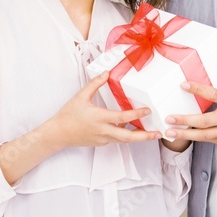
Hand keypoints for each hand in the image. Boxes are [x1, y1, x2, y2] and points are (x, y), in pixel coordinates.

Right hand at [46, 70, 161, 148]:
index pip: (122, 117)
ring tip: (153, 133)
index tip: (148, 111)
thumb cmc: (68, 115)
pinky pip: (118, 139)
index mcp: (99, 118)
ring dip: (139, 137)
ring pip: (125, 140)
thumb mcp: (80, 96)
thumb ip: (94, 84)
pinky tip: (135, 130)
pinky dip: (127, 136)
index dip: (136, 114)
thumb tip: (106, 72)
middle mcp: (103, 131)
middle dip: (145, 136)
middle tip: (159, 133)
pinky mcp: (102, 143)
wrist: (58, 134)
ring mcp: (103, 139)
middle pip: (128, 137)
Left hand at [164, 63, 216, 150]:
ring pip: (203, 135)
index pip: (213, 94)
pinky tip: (183, 135)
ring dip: (185, 134)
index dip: (198, 89)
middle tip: (169, 117)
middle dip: (185, 119)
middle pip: (203, 120)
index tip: (184, 85)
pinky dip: (195, 138)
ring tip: (168, 132)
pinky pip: (208, 139)